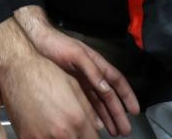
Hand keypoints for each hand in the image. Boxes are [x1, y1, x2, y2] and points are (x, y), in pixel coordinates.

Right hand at [0, 16, 102, 138]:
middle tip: (69, 126)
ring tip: (54, 126)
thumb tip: (97, 125)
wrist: (17, 70)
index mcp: (76, 119)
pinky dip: (44, 138)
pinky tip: (42, 128)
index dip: (90, 136)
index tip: (86, 133)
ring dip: (60, 138)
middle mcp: (61, 133)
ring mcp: (43, 138)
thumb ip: (88, 110)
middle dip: (77, 137)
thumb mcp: (73, 87)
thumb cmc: (42, 73)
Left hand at [17, 6, 139, 135]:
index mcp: (97, 64)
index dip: (127, 96)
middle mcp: (92, 74)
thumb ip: (92, 70)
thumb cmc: (57, 44)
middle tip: (125, 130)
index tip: (135, 110)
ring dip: (107, 116)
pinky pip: (85, 103)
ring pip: (98, 102)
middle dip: (118, 113)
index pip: (117, 81)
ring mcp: (82, 81)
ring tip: (114, 132)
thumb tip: (106, 88)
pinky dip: (92, 114)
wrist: (36, 41)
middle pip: (109, 96)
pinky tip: (96, 125)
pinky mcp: (71, 87)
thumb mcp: (76, 54)